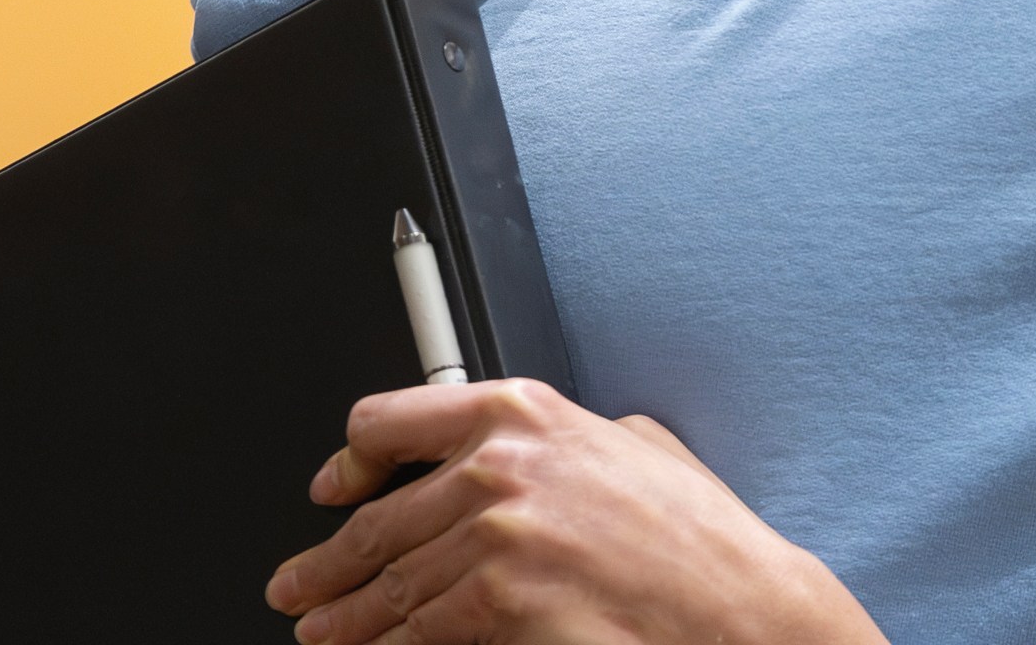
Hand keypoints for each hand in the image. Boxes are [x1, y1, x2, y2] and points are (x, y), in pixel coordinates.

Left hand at [265, 379, 888, 644]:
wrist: (736, 608)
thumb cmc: (699, 539)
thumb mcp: (636, 445)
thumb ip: (562, 439)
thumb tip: (515, 453)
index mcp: (525, 412)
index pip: (389, 422)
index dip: (350, 463)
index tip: (335, 490)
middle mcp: (500, 466)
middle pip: (375, 522)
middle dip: (326, 566)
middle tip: (299, 588)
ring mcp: (495, 536)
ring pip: (387, 587)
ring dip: (346, 620)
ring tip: (324, 634)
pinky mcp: (497, 602)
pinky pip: (416, 634)